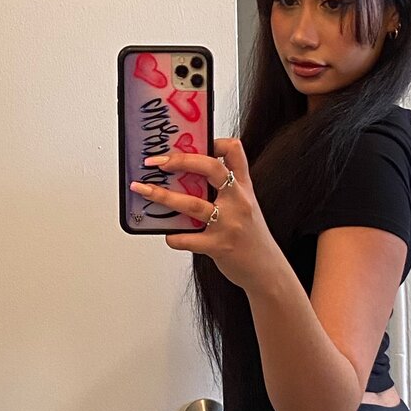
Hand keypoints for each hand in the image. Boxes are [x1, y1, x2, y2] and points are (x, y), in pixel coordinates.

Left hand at [129, 137, 279, 290]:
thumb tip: (185, 177)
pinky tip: (168, 233)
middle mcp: (238, 201)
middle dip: (180, 160)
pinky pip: (188, 239)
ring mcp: (229, 223)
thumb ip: (223, 190)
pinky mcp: (219, 246)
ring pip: (192, 203)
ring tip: (143, 189)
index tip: (194, 142)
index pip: (234, 151)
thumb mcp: (244, 205)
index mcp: (244, 187)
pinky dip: (174, 236)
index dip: (214, 141)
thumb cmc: (250, 236)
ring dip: (163, 195)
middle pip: (211, 168)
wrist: (266, 269)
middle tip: (157, 162)